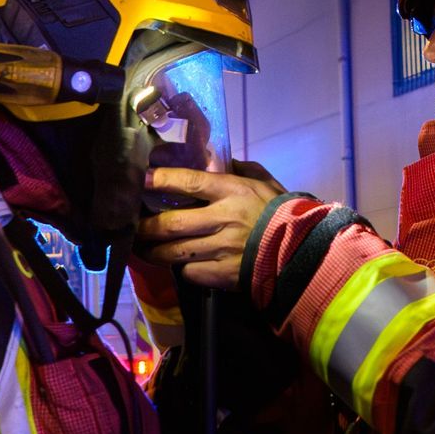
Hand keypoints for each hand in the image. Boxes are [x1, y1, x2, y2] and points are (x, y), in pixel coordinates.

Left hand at [136, 163, 286, 289]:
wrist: (302, 251)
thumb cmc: (281, 212)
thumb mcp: (264, 182)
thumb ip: (239, 169)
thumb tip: (216, 160)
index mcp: (233, 191)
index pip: (189, 183)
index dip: (161, 180)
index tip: (142, 179)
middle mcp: (223, 219)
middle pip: (171, 224)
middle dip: (145, 226)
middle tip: (132, 225)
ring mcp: (222, 249)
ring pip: (173, 252)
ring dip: (152, 251)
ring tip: (141, 248)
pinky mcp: (222, 274)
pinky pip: (190, 271)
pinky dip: (181, 267)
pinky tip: (177, 263)